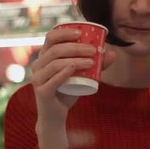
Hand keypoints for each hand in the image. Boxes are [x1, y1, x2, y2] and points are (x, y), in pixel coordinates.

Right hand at [30, 28, 114, 148]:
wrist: (56, 116)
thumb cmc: (67, 92)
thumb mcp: (82, 76)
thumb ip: (96, 65)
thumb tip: (111, 53)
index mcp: (45, 57)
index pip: (51, 37)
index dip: (64, 32)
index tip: (81, 32)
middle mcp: (38, 65)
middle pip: (55, 50)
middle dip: (76, 47)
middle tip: (93, 50)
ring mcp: (37, 78)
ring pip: (55, 63)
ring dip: (74, 60)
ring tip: (91, 61)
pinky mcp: (42, 91)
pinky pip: (52, 80)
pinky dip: (64, 72)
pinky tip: (74, 68)